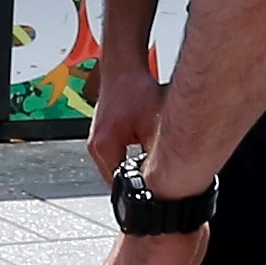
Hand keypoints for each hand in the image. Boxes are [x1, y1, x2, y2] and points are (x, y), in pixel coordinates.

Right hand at [88, 54, 163, 183]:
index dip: (141, 192)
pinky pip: (116, 158)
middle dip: (137, 183)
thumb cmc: (135, 89)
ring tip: (151, 168)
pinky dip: (129, 159)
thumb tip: (170, 176)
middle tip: (158, 185)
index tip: (156, 195)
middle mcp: (95, 147)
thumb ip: (159, 154)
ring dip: (133, 171)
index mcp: (104, 147)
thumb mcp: (155, 126)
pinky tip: (144, 153)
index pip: (120, 186)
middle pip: (117, 180)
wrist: (124, 69)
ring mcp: (97, 143)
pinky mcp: (102, 137)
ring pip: (117, 169)